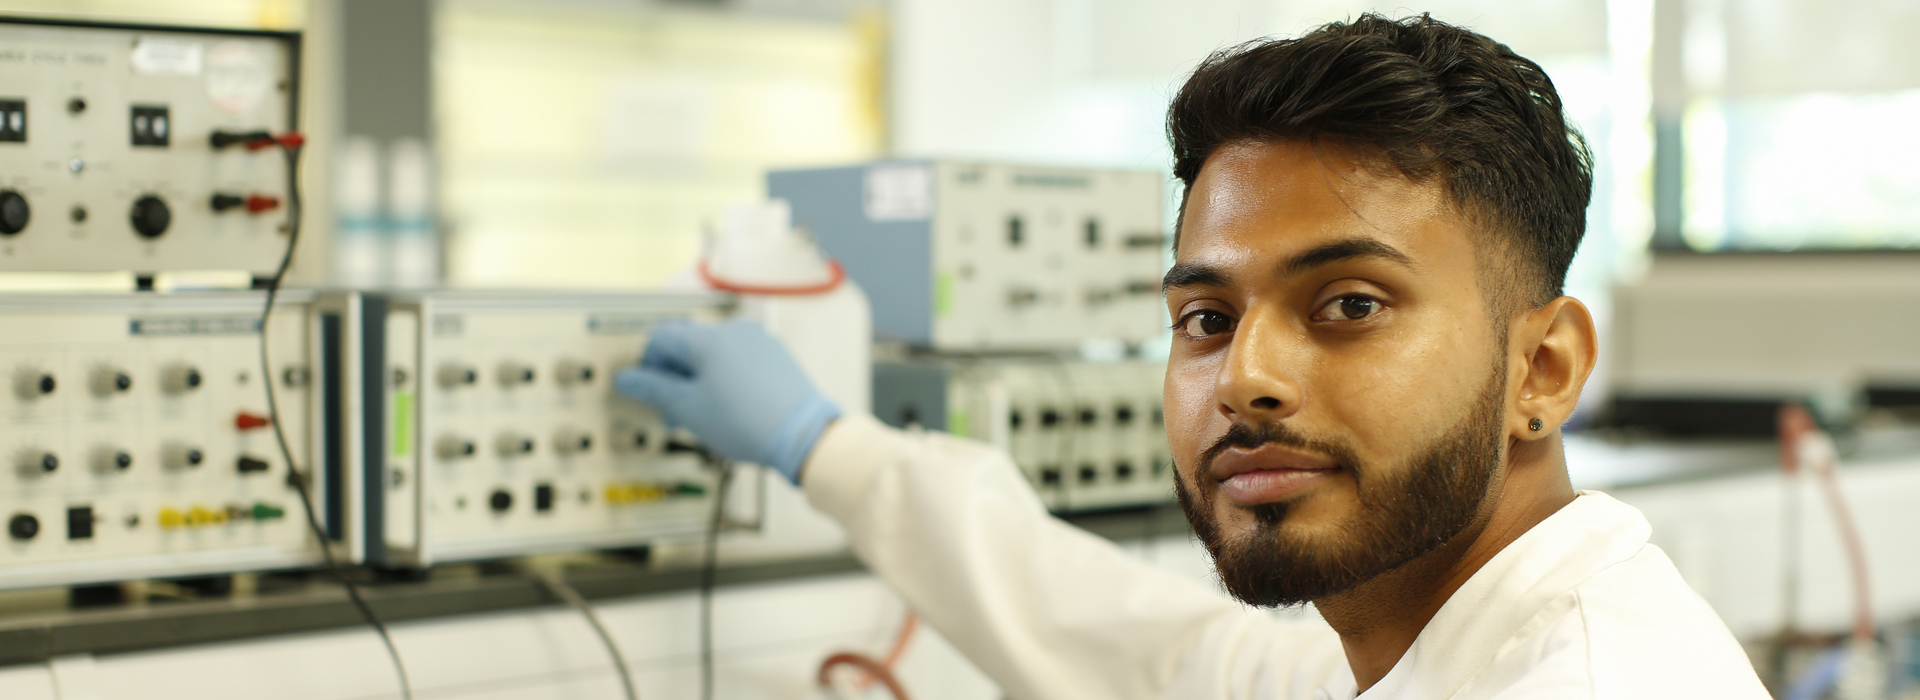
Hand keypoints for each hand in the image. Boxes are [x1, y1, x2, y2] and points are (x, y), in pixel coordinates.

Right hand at [614, 319, 839, 483]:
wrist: (803, 436)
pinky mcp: (777, 357)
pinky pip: (739, 361)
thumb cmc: (747, 422)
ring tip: (706, 416)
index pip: (661, 337)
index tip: (652, 395)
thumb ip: (652, 389)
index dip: (648, 367)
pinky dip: (725, 380)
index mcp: (709, 338)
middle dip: (674, 378)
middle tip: (676, 413)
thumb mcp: (689, 409)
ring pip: (713, 355)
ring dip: (699, 381)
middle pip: (687, 345)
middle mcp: (735, 332)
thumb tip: (625, 378)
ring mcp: (760, 342)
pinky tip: (732, 410)